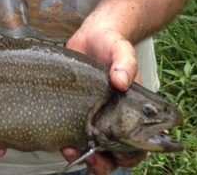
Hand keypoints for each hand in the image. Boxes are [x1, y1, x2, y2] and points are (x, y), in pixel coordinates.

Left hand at [62, 26, 145, 172]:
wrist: (91, 35)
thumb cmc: (111, 43)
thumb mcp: (121, 49)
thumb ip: (124, 62)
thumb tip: (121, 80)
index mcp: (131, 110)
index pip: (137, 144)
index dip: (128, 155)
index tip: (115, 152)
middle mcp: (113, 117)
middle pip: (113, 153)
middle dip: (102, 162)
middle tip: (91, 158)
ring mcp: (93, 116)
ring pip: (92, 149)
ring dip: (82, 156)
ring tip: (70, 150)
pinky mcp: (74, 110)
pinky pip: (72, 134)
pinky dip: (66, 142)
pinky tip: (59, 141)